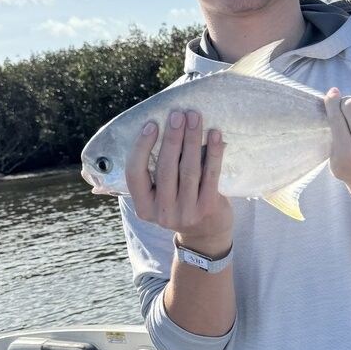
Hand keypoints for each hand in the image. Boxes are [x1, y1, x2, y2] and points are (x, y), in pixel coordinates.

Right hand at [126, 109, 232, 252]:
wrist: (205, 234)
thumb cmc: (178, 204)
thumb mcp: (159, 196)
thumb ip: (153, 173)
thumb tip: (155, 128)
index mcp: (144, 207)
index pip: (135, 174)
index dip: (141, 147)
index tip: (151, 125)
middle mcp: (163, 213)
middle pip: (165, 168)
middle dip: (172, 138)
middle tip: (178, 114)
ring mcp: (187, 212)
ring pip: (189, 169)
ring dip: (192, 139)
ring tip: (195, 117)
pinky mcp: (208, 208)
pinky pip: (211, 174)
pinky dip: (214, 152)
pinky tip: (215, 135)